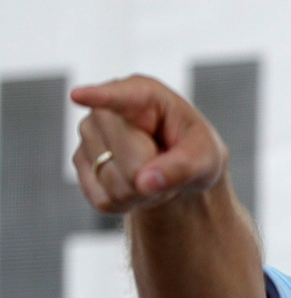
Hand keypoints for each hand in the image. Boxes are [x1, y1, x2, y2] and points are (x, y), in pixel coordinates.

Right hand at [71, 75, 226, 213]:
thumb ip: (182, 167)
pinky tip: (137, 185)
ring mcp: (89, 136)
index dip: (99, 97)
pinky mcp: (81, 164)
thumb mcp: (206, 156)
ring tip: (154, 172)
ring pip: (115, 184)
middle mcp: (107, 110)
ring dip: (143, 192)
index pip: (119, 97)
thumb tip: (145, 182)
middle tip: (168, 165)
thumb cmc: (195, 151)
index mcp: (144, 95)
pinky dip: (128, 202)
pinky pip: (104, 199)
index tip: (79, 95)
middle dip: (154, 175)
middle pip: (129, 161)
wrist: (180, 168)